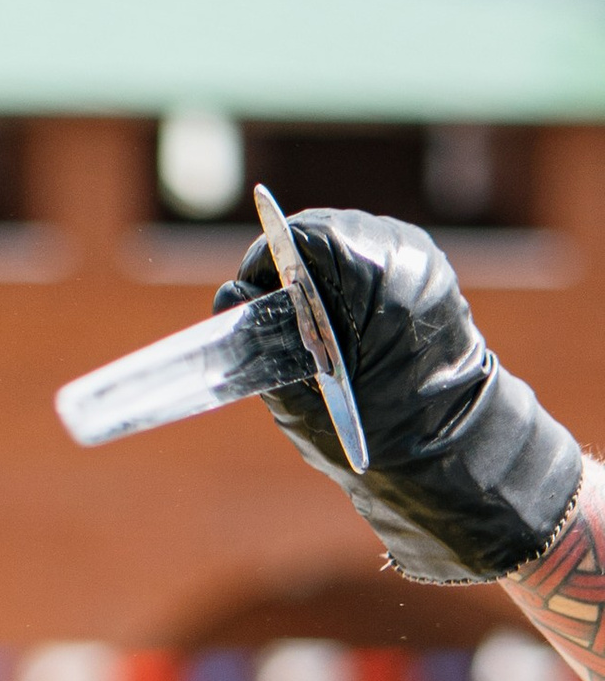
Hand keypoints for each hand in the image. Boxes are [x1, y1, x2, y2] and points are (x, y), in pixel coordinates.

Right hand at [216, 207, 582, 584]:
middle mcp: (406, 256)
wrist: (449, 450)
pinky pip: (369, 251)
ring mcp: (422, 257)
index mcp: (378, 282)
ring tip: (307, 319)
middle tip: (275, 315)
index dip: (266, 262)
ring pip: (344, 237)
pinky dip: (344, 276)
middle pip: (323, 231)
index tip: (252, 299)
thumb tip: (231, 295)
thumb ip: (262, 343)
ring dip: (316, 271)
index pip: (304, 237)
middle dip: (290, 266)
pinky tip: (338, 316)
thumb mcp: (301, 396)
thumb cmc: (375, 435)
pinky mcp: (427, 267)